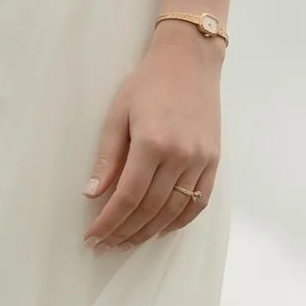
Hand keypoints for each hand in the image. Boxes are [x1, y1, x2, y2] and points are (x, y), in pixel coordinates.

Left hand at [83, 29, 222, 247]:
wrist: (190, 60)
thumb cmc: (148, 83)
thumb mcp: (117, 114)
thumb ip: (107, 158)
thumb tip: (92, 194)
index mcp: (152, 143)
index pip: (126, 197)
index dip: (108, 222)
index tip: (93, 237)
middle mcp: (179, 156)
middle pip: (149, 209)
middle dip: (124, 232)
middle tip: (106, 245)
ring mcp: (200, 160)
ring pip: (173, 211)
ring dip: (148, 231)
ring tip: (128, 241)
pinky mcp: (213, 161)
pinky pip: (198, 202)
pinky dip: (179, 221)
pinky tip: (160, 228)